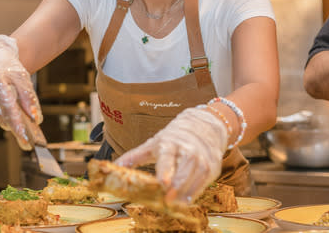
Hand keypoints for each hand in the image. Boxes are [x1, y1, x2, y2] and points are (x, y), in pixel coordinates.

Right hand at [0, 35, 44, 149]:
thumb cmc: (8, 68)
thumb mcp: (22, 77)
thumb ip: (29, 97)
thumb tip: (36, 118)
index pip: (8, 107)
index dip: (16, 124)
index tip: (24, 138)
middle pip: (3, 117)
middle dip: (16, 131)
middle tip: (28, 144)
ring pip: (1, 118)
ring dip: (13, 123)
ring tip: (24, 129)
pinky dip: (6, 116)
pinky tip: (10, 109)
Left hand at [115, 108, 229, 203]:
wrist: (203, 125)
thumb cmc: (173, 137)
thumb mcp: (153, 143)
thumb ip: (135, 156)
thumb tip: (116, 166)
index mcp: (170, 143)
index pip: (168, 156)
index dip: (166, 170)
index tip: (162, 182)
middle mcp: (188, 150)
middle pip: (185, 168)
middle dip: (178, 184)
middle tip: (168, 200)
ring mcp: (202, 158)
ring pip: (197, 175)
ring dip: (187, 191)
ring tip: (176, 203)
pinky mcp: (212, 166)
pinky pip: (205, 182)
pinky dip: (196, 192)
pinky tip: (186, 200)